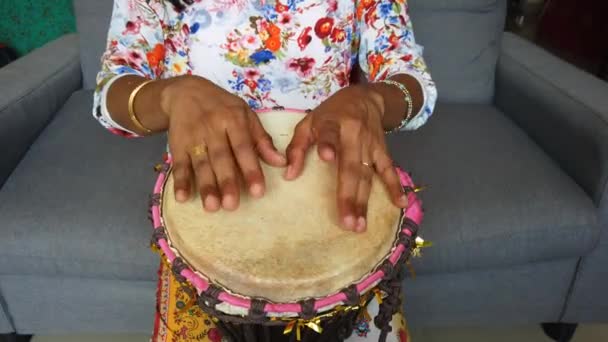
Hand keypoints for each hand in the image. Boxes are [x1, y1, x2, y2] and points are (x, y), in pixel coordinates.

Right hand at [160, 75, 285, 210]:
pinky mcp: (177, 144)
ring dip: (206, 186)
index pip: (244, 148)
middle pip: (221, 158)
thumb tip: (281, 162)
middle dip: (226, 182)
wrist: (185, 91)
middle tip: (232, 205)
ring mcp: (193, 137)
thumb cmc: (222, 107)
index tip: (259, 192)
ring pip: (200, 164)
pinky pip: (179, 164)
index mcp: (234, 120)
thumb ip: (261, 140)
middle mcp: (213, 128)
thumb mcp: (245, 115)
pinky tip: (183, 198)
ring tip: (212, 207)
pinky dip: (180, 182)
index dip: (251, 170)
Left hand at [285, 85, 407, 231]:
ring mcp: (371, 145)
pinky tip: (401, 203)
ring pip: (367, 176)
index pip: (329, 134)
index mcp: (332, 123)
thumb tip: (289, 175)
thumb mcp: (309, 122)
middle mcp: (354, 135)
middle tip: (347, 222)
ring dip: (365, 201)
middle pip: (351, 167)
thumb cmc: (331, 113)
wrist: (366, 97)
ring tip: (360, 225)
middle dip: (349, 195)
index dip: (328, 144)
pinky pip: (389, 170)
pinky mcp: (383, 151)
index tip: (325, 158)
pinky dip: (396, 186)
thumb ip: (296, 147)